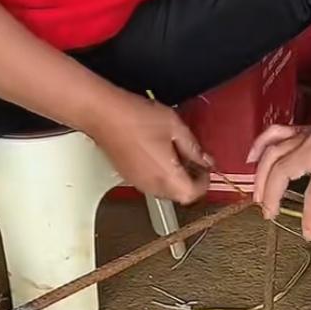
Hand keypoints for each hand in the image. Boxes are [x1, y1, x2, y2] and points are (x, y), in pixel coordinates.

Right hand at [89, 88, 211, 204]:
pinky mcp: (127, 176)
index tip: (206, 167)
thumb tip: (203, 160)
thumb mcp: (175, 127)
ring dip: (175, 178)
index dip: (204, 182)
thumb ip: (193, 147)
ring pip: (164, 190)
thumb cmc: (135, 118)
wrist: (104, 114)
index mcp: (166, 176)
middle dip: (191, 180)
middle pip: (179, 195)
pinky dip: (160, 174)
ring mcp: (137, 182)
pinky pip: (150, 183)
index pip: (193, 194)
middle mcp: (151, 185)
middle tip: (195, 160)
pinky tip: (160, 153)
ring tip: (177, 154)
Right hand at [249, 103, 310, 238]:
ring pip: (272, 153)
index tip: (306, 234)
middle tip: (269, 215)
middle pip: (282, 170)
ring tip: (258, 199)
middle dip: (271, 196)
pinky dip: (258, 146)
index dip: (309, 216)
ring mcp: (303, 135)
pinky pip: (273, 134)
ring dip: (260, 177)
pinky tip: (250, 161)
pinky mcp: (299, 130)